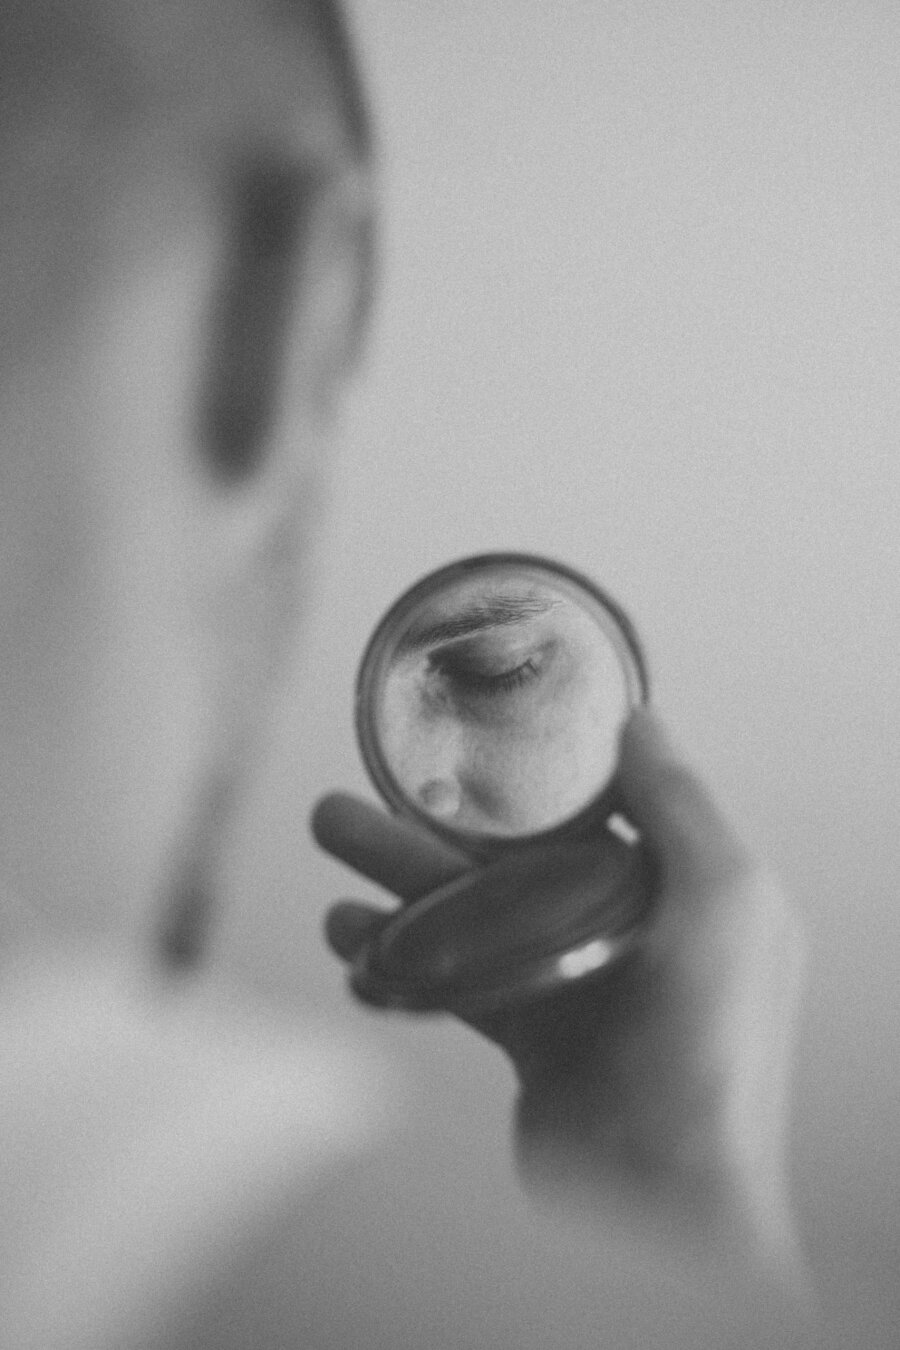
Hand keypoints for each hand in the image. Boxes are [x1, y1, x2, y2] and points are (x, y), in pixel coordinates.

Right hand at [314, 709, 806, 1292]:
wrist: (658, 1207)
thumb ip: (681, 806)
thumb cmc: (708, 1058)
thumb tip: (643, 720)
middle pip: (518, 855)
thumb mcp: (723, 903)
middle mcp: (637, 929)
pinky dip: (402, 955)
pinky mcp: (534, 1036)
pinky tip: (349, 936)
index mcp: (689, 890)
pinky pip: (458, 977)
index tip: (470, 734)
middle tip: (363, 783)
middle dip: (436, 819)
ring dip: (399, 876)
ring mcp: (581, 984)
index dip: (533, 770)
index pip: (604, 806)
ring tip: (333, 833)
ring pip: (475, 911)